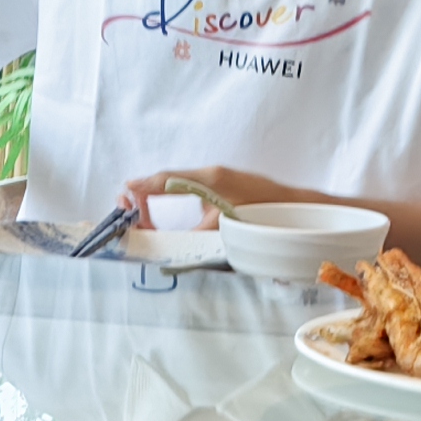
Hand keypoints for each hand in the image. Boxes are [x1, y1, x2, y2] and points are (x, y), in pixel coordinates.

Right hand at [121, 164, 297, 221]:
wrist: (295, 205)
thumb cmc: (266, 214)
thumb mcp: (228, 226)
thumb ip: (198, 232)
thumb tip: (172, 246)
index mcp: (209, 179)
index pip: (166, 180)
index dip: (141, 188)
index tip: (125, 196)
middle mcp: (210, 173)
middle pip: (165, 178)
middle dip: (142, 191)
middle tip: (129, 208)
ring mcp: (215, 177)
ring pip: (175, 181)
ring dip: (154, 193)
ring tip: (140, 211)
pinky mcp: (221, 184)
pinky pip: (186, 185)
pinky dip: (169, 193)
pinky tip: (164, 208)